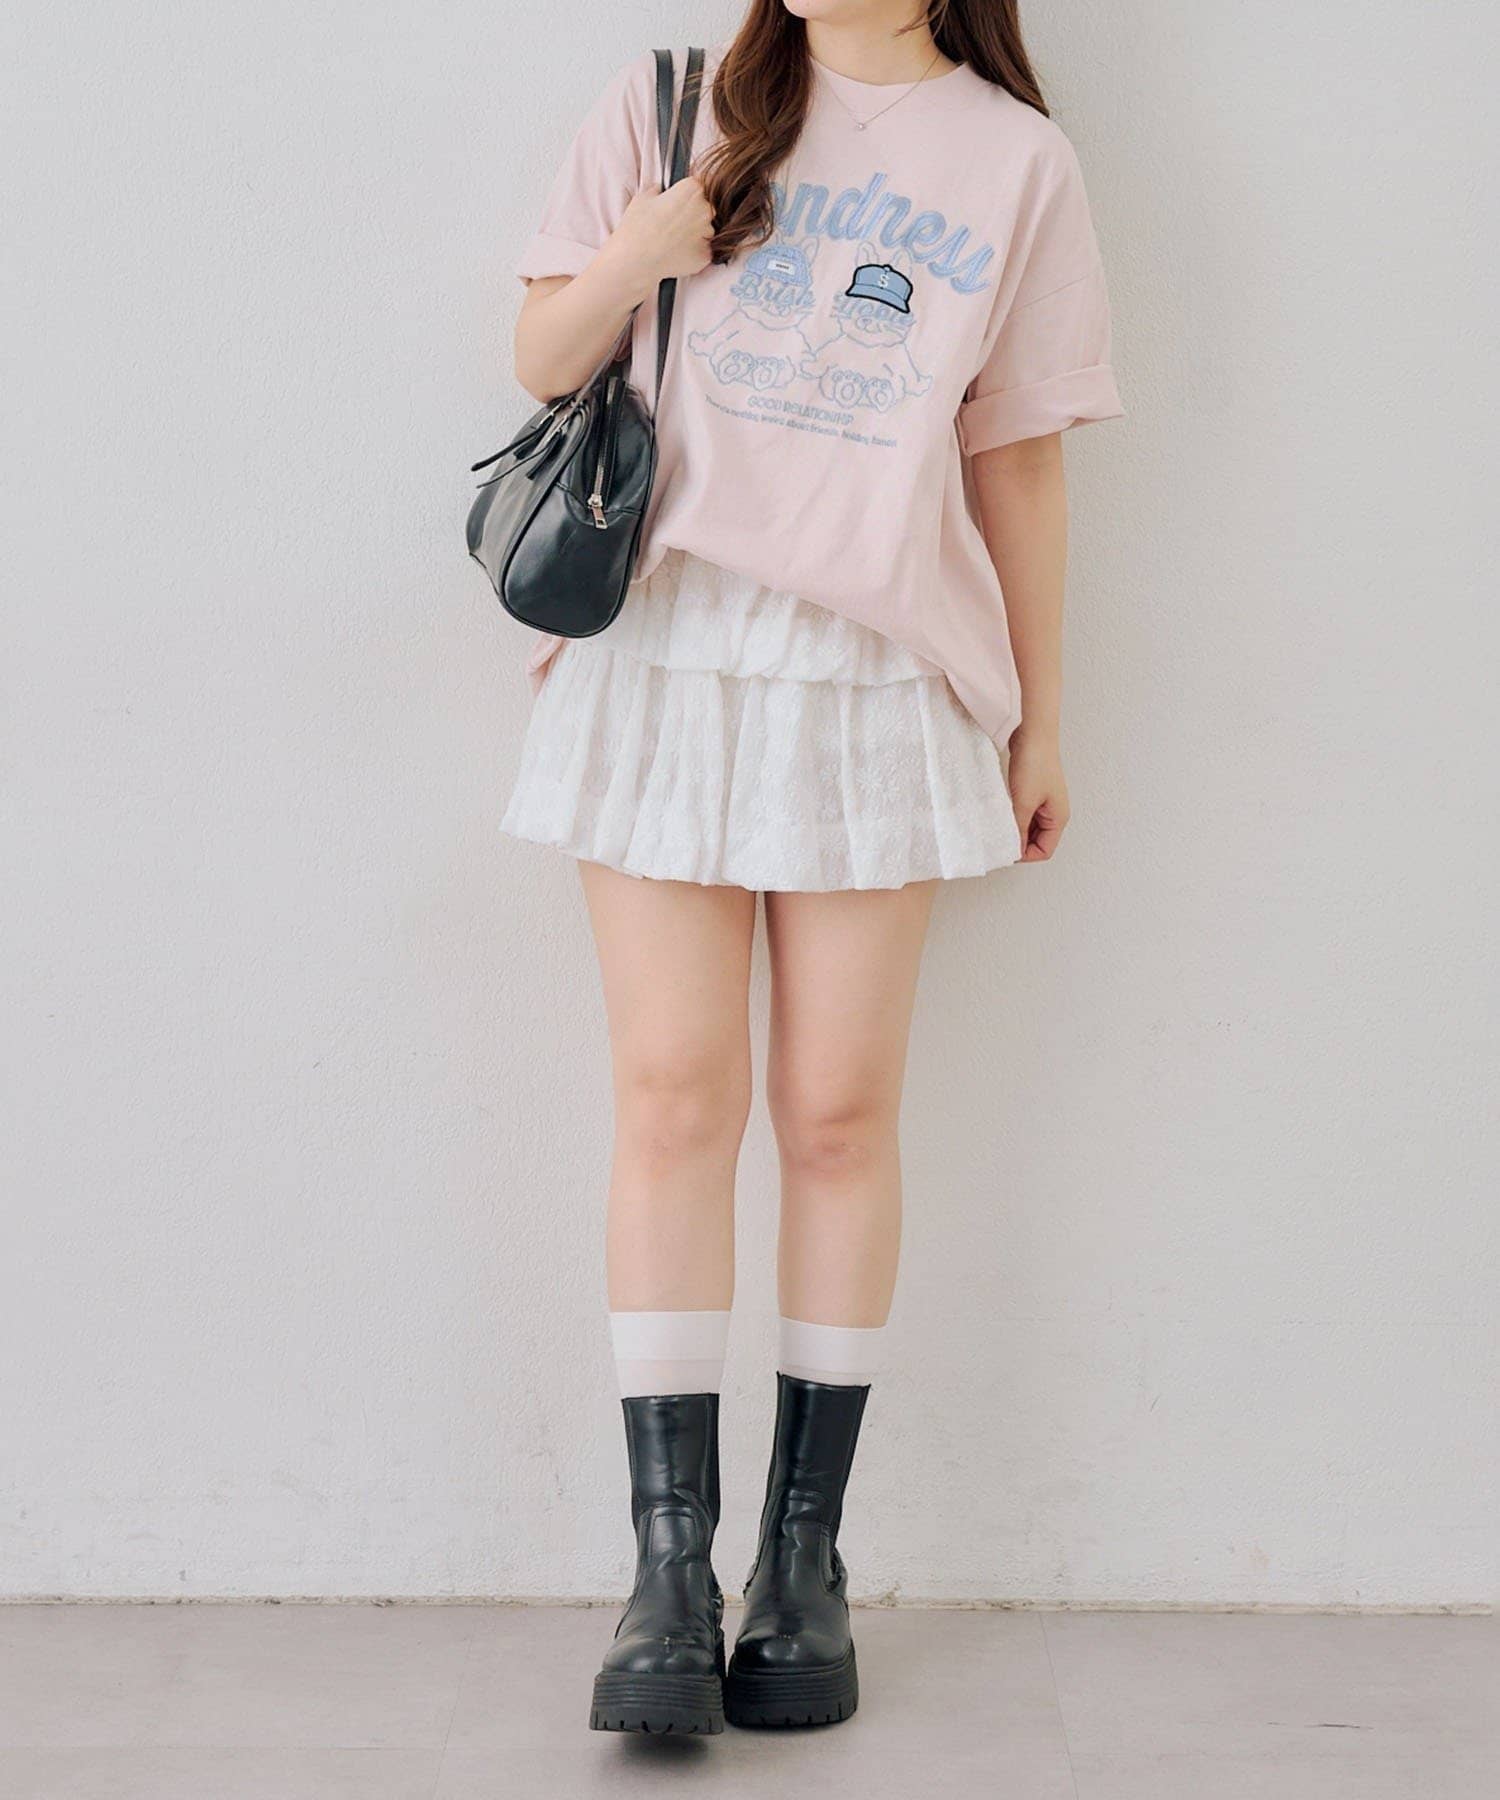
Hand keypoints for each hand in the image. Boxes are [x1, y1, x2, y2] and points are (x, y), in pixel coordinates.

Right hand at [604, 177, 714, 292]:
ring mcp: (707, 233)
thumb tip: (660, 190)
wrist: (635, 260)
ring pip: (706, 230)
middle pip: (704, 208)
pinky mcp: (706, 255)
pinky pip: (704, 251)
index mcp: (691, 189)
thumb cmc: (637, 227)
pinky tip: (677, 253)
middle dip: (692, 215)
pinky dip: (694, 252)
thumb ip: (657, 190)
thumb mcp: (642, 198)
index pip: (696, 187)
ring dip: (694, 234)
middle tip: (672, 225)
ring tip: (673, 241)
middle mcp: (704, 208)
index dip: (685, 196)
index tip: (677, 203)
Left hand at [1008, 727, 1069, 861]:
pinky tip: (1001, 814)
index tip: (1006, 850)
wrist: (1033, 734)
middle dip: (1020, 844)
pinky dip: (1014, 818)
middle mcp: (1054, 813)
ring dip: (1016, 830)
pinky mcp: (1034, 792)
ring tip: (999, 827)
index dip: (1026, 855)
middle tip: (999, 841)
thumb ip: (1019, 829)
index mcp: (1059, 818)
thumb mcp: (1024, 803)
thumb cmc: (1035, 764)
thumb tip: (1015, 850)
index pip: (1044, 851)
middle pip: (1037, 841)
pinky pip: (1025, 814)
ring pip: (1030, 828)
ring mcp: (1045, 802)